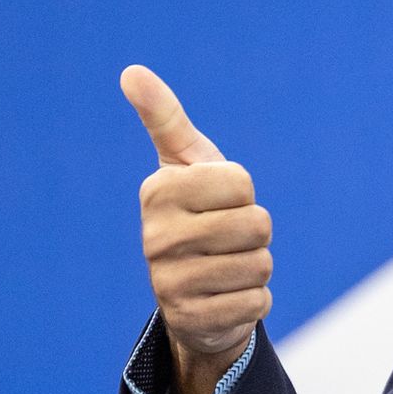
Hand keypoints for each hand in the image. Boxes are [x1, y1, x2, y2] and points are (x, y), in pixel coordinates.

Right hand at [121, 66, 272, 393]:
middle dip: (255, 232)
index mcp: (157, 193)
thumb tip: (131, 71)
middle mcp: (154, 238)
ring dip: (256, 266)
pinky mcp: (192, 322)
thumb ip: (164, 117)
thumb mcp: (184, 163)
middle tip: (227, 238)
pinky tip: (226, 297)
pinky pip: (259, 303)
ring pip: (261, 265)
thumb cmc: (196, 213)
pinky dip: (254, 300)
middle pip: (257, 225)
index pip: (242, 183)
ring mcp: (169, 284)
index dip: (243, 193)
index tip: (218, 202)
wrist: (191, 293)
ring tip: (226, 267)